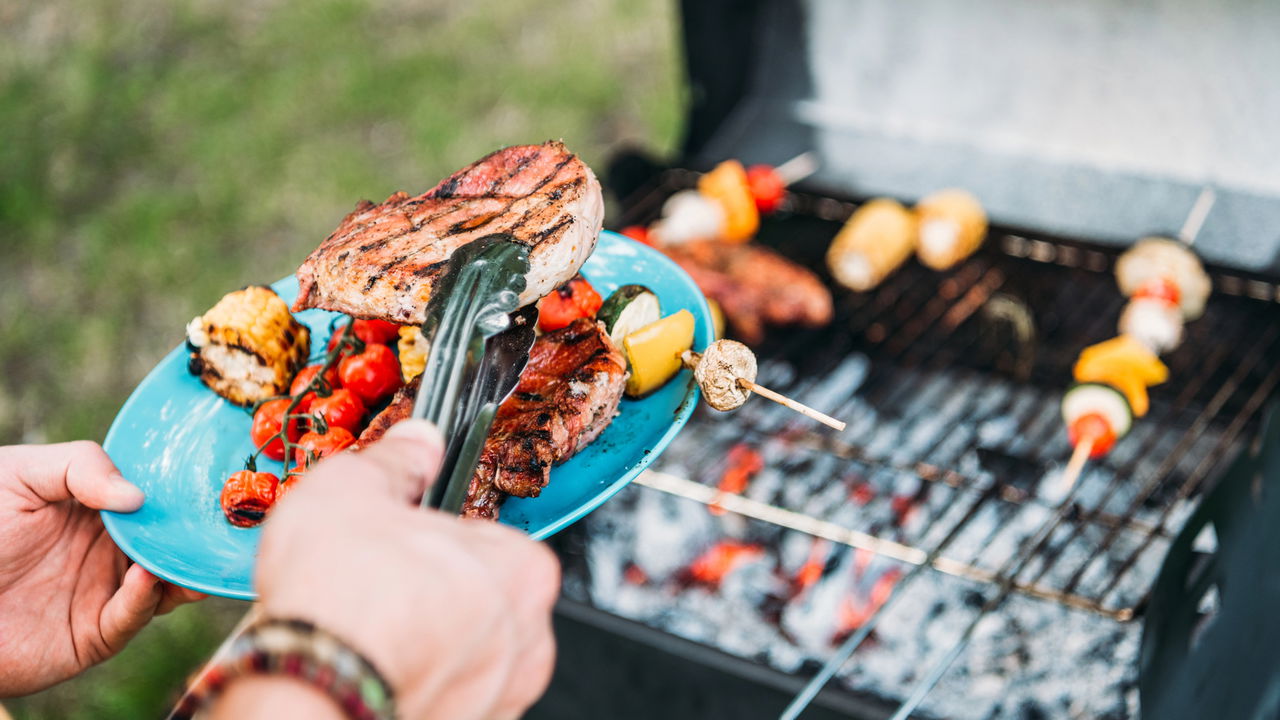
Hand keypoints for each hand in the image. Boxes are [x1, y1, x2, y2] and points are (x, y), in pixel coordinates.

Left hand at [0, 442, 204, 695]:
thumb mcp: (17, 475)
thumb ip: (78, 466)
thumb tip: (138, 495)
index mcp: (100, 508)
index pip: (158, 497)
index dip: (185, 490)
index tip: (214, 479)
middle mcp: (112, 549)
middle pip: (173, 540)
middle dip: (200, 531)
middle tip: (227, 519)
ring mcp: (106, 591)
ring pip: (167, 581)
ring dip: (184, 569)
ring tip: (191, 552)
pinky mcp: (95, 634)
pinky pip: (131, 617)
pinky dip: (144, 599)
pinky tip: (143, 577)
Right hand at [252, 420, 559, 719]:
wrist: (312, 686)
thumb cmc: (343, 599)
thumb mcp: (355, 490)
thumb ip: (397, 462)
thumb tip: (417, 443)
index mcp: (522, 569)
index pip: (487, 542)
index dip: (434, 541)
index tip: (399, 545)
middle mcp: (527, 640)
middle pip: (478, 603)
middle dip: (432, 598)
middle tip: (375, 593)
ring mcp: (500, 698)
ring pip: (462, 660)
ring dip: (424, 649)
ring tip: (366, 640)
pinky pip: (443, 702)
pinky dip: (412, 691)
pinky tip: (371, 678)